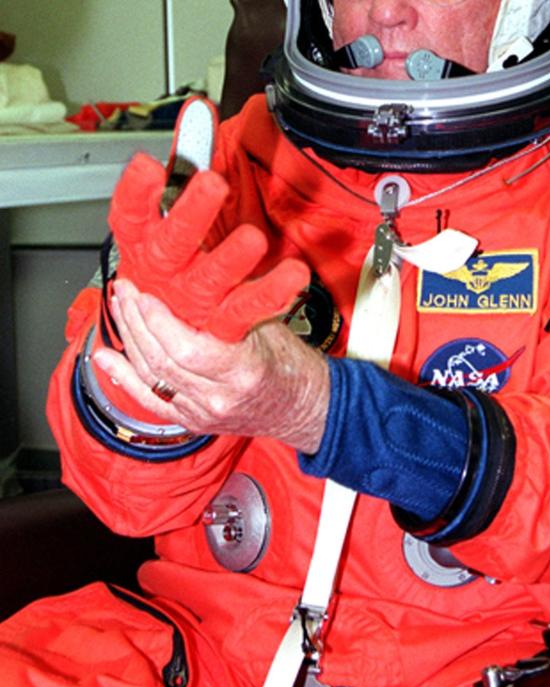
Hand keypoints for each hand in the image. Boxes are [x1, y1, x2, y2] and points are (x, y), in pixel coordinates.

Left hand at [93, 279, 329, 453]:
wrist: (306, 407)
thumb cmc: (292, 363)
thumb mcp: (269, 325)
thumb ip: (232, 304)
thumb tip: (199, 265)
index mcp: (243, 371)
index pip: (186, 349)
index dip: (158, 322)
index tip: (144, 293)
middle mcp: (219, 398)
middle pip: (161, 361)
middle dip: (136, 321)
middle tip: (125, 290)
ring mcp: (203, 414)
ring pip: (150, 377)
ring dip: (129, 339)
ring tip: (119, 308)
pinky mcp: (192, 421)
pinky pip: (150, 399)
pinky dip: (123, 376)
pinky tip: (105, 358)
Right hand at [108, 154, 307, 340]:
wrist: (170, 321)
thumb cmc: (173, 251)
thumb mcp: (172, 202)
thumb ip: (188, 153)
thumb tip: (199, 109)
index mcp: (143, 237)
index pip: (129, 213)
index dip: (135, 191)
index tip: (147, 166)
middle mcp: (164, 268)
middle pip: (172, 242)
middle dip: (191, 212)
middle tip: (211, 183)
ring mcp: (191, 298)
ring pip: (209, 279)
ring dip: (230, 259)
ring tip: (253, 239)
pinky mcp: (221, 321)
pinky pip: (246, 308)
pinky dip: (270, 293)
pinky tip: (292, 274)